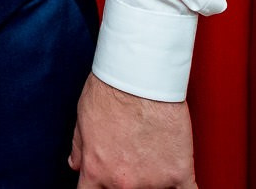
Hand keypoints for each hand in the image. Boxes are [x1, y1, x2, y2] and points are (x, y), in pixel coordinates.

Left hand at [67, 73, 196, 187]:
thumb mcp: (83, 119)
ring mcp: (153, 181)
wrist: (140, 77)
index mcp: (97, 171)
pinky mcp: (179, 173)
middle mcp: (123, 182)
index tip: (105, 182)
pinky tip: (179, 183)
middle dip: (125, 183)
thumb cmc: (111, 91)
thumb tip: (75, 164)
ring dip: (154, 182)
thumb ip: (80, 148)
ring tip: (153, 162)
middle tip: (133, 164)